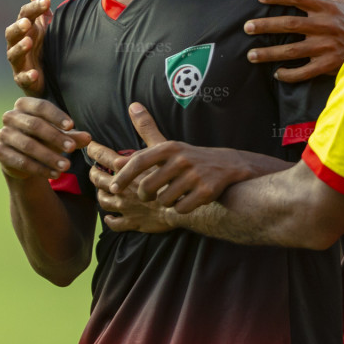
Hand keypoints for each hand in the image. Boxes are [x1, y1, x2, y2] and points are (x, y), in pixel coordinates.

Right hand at [0, 97, 91, 180]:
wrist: (23, 157)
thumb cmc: (44, 138)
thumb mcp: (60, 135)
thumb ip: (72, 136)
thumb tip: (88, 137)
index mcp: (24, 104)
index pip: (41, 106)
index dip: (56, 116)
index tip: (71, 126)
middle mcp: (10, 116)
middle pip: (34, 125)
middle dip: (55, 137)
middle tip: (72, 148)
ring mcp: (4, 134)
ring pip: (28, 145)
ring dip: (49, 156)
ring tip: (66, 165)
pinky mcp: (0, 152)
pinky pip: (21, 161)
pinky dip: (40, 169)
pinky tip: (54, 174)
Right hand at [5, 0, 51, 93]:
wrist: (47, 75)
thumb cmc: (42, 44)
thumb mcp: (43, 21)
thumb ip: (39, 0)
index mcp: (24, 28)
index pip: (26, 14)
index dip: (35, 7)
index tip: (48, 1)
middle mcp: (18, 43)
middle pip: (13, 33)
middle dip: (18, 27)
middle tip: (27, 23)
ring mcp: (19, 62)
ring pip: (13, 54)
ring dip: (20, 48)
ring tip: (29, 42)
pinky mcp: (24, 80)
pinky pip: (23, 78)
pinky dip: (27, 76)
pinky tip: (36, 73)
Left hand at [101, 109, 253, 210]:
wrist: (228, 165)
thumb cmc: (190, 158)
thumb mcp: (168, 146)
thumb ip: (144, 142)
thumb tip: (122, 134)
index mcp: (169, 148)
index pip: (138, 162)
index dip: (123, 176)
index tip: (114, 187)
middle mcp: (181, 160)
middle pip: (147, 187)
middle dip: (145, 195)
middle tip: (149, 196)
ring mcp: (195, 175)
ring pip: (164, 200)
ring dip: (166, 202)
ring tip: (173, 195)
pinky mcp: (206, 191)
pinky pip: (181, 208)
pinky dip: (181, 208)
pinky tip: (187, 201)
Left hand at [244, 0, 343, 81]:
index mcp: (325, 8)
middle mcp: (324, 26)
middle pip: (290, 24)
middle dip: (266, 25)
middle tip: (247, 27)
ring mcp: (326, 47)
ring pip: (293, 50)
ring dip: (270, 53)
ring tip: (251, 55)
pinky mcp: (328, 65)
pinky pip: (305, 71)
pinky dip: (290, 74)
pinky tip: (276, 74)